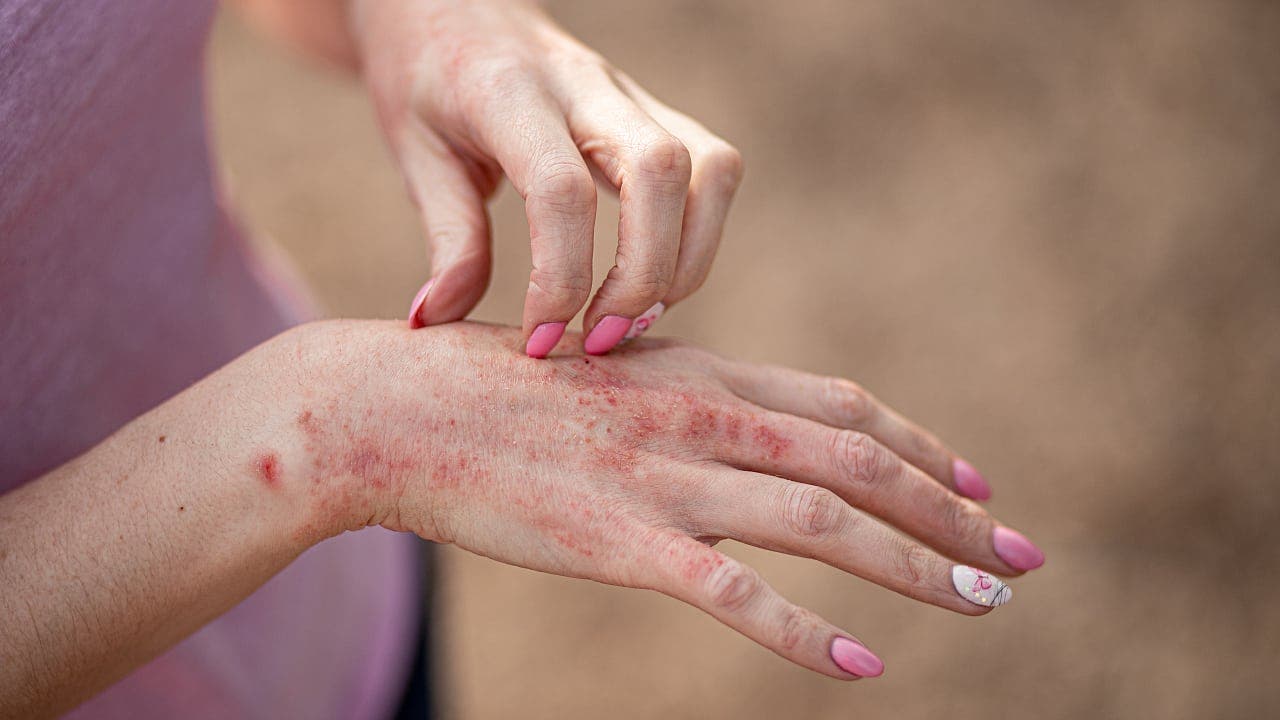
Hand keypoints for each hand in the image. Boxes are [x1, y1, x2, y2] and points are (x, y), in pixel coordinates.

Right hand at [292, 321, 1043, 678]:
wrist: (403, 411)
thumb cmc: (501, 392)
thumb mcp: (611, 373)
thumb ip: (683, 395)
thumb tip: (740, 423)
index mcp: (703, 375)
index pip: (844, 408)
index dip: (923, 447)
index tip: (980, 484)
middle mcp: (703, 418)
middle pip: (860, 462)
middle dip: (951, 511)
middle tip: (1023, 556)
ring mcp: (666, 479)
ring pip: (822, 519)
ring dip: (913, 563)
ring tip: (983, 602)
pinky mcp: (623, 542)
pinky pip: (735, 594)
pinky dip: (806, 632)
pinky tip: (863, 665)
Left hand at [352, 0, 743, 355]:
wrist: (454, 3)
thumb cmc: (427, 77)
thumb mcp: (415, 151)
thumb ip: (445, 235)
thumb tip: (436, 321)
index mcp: (508, 92)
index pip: (561, 189)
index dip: (559, 278)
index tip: (538, 339)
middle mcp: (585, 83)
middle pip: (661, 171)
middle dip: (644, 276)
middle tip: (599, 342)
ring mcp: (632, 94)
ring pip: (710, 168)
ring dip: (688, 260)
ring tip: (635, 317)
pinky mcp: (659, 112)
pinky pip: (714, 171)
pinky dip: (699, 237)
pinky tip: (652, 279)